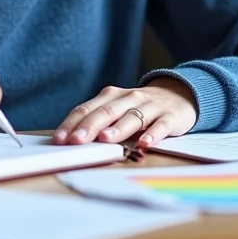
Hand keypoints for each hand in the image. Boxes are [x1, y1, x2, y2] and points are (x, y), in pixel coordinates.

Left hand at [53, 78, 197, 148]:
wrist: (178, 95)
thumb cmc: (140, 108)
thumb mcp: (117, 109)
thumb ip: (98, 121)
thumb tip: (70, 141)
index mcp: (111, 96)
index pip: (87, 109)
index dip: (72, 124)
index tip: (59, 139)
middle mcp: (129, 98)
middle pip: (107, 111)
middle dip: (90, 126)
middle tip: (76, 140)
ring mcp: (150, 106)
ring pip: (132, 116)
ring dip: (118, 128)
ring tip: (105, 139)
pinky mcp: (169, 116)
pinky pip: (160, 125)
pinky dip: (152, 134)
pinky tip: (144, 143)